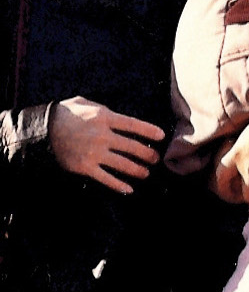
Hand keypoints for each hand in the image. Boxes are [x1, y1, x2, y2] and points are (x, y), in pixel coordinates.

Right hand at [48, 96, 164, 193]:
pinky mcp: (85, 167)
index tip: (161, 136)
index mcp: (105, 117)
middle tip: (156, 159)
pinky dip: (118, 185)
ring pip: (122, 164)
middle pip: (131, 147)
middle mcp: (102, 136)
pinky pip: (105, 178)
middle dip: (147, 153)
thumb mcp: (86, 103)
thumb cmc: (66, 113)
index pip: (133, 125)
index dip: (149, 131)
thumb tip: (117, 117)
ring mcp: (94, 153)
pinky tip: (128, 188)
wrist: (44, 130)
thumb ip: (104, 110)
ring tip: (146, 173)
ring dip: (137, 170)